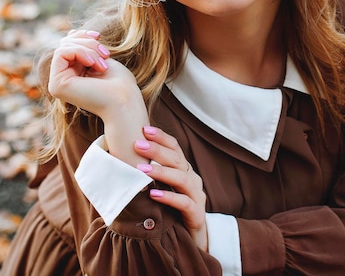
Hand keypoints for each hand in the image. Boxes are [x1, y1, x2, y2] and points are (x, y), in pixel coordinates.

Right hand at [48, 29, 142, 120]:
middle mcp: (62, 80)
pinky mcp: (56, 85)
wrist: (124, 102)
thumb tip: (71, 32)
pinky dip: (80, 52)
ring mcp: (57, 84)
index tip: (99, 37)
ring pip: (63, 46)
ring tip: (103, 62)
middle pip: (65, 43)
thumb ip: (85, 47)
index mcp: (72, 73)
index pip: (68, 44)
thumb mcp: (100, 57)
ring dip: (88, 48)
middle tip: (105, 53)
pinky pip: (61, 53)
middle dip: (88, 42)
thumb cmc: (119, 83)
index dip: (82, 35)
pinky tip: (94, 64)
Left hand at [135, 126, 207, 251]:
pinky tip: (154, 194)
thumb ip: (152, 174)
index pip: (175, 147)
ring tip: (142, 169)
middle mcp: (192, 178)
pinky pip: (183, 202)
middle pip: (176, 159)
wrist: (193, 239)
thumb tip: (124, 159)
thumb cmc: (172, 210)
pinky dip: (169, 197)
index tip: (144, 129)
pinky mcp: (196, 214)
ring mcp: (196, 195)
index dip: (161, 137)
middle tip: (138, 144)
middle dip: (157, 150)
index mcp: (184, 169)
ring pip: (181, 178)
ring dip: (161, 171)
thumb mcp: (164, 188)